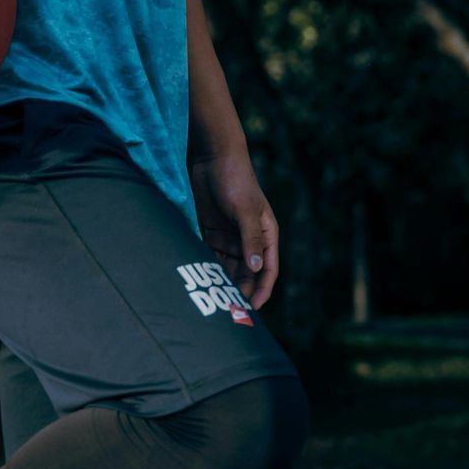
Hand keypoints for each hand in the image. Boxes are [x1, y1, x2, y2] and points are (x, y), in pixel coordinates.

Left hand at [189, 143, 279, 309]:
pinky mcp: (211, 232)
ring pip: (228, 268)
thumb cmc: (236, 180)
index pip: (267, 269)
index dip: (261, 290)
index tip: (253, 308)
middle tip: (229, 311)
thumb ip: (250, 239)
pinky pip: (211, 257)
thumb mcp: (244, 209)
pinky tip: (200, 282)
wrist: (212, 157)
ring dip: (223, 283)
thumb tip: (256, 268)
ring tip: (213, 302)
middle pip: (247, 273)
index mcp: (265, 234)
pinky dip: (208, 269)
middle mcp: (249, 239)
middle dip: (240, 291)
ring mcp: (230, 237)